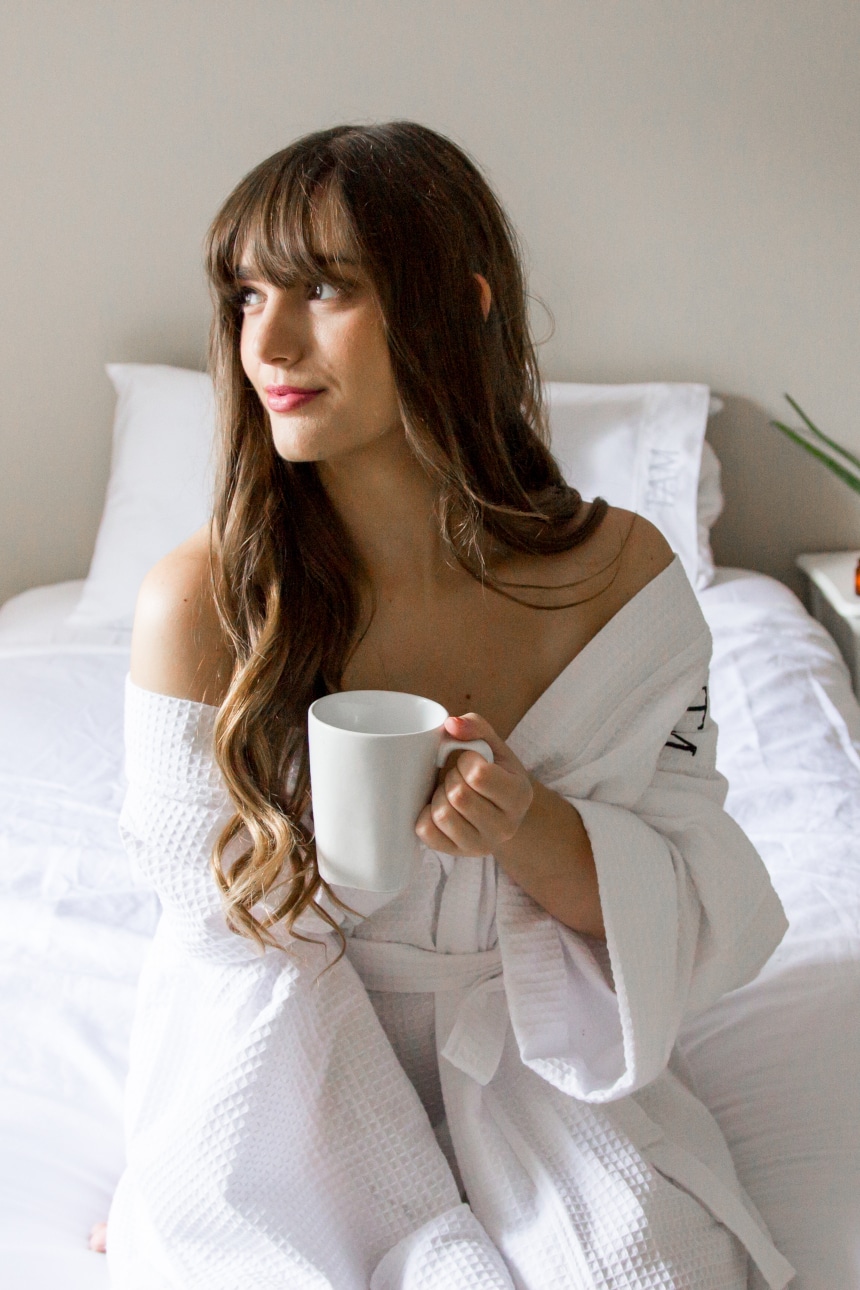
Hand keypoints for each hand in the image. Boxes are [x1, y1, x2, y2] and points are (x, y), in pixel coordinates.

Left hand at [415, 713, 533, 855]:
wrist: (498, 810)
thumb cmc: (493, 771)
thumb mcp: (492, 745)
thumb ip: (475, 726)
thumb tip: (450, 725)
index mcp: (519, 795)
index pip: (479, 775)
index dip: (466, 760)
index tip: (471, 760)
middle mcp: (505, 827)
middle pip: (458, 795)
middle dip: (451, 776)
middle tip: (458, 776)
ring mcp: (481, 845)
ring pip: (441, 815)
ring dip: (439, 795)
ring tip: (450, 792)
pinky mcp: (457, 854)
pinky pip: (425, 832)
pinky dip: (425, 815)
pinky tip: (439, 807)